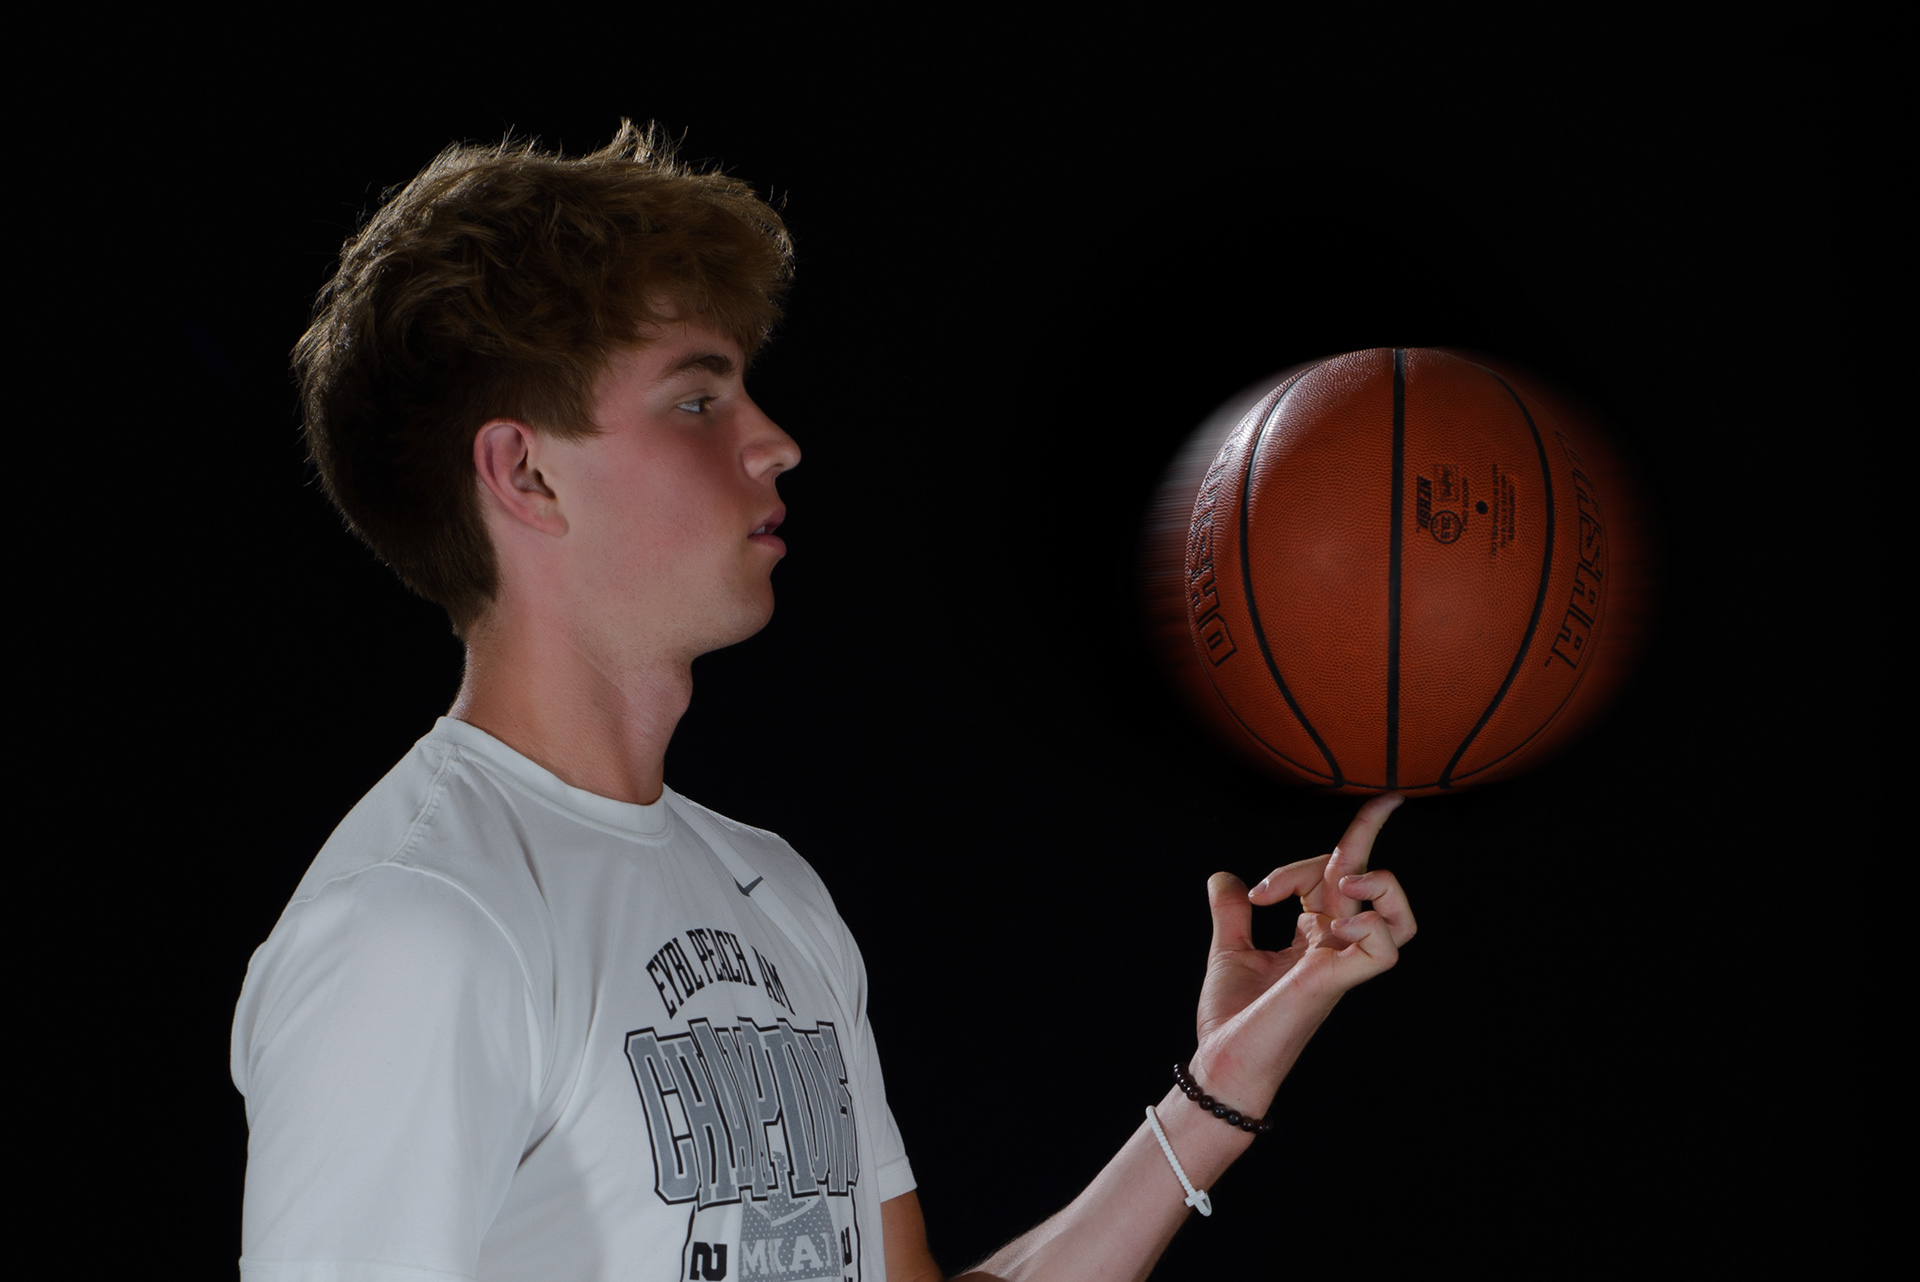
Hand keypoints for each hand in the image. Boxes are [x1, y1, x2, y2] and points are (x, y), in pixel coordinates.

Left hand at [1188, 793, 1416, 1117]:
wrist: (1219, 1064)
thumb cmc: (1232, 1020)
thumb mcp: (1230, 952)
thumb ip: (1234, 915)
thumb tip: (1225, 877)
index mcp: (1312, 937)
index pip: (1331, 877)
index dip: (1305, 863)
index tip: (1259, 890)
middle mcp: (1332, 946)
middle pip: (1363, 879)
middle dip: (1366, 832)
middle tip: (1379, 803)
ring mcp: (1337, 964)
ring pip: (1398, 919)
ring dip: (1381, 884)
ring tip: (1345, 877)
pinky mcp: (1331, 981)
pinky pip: (1382, 952)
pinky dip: (1371, 925)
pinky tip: (1335, 922)